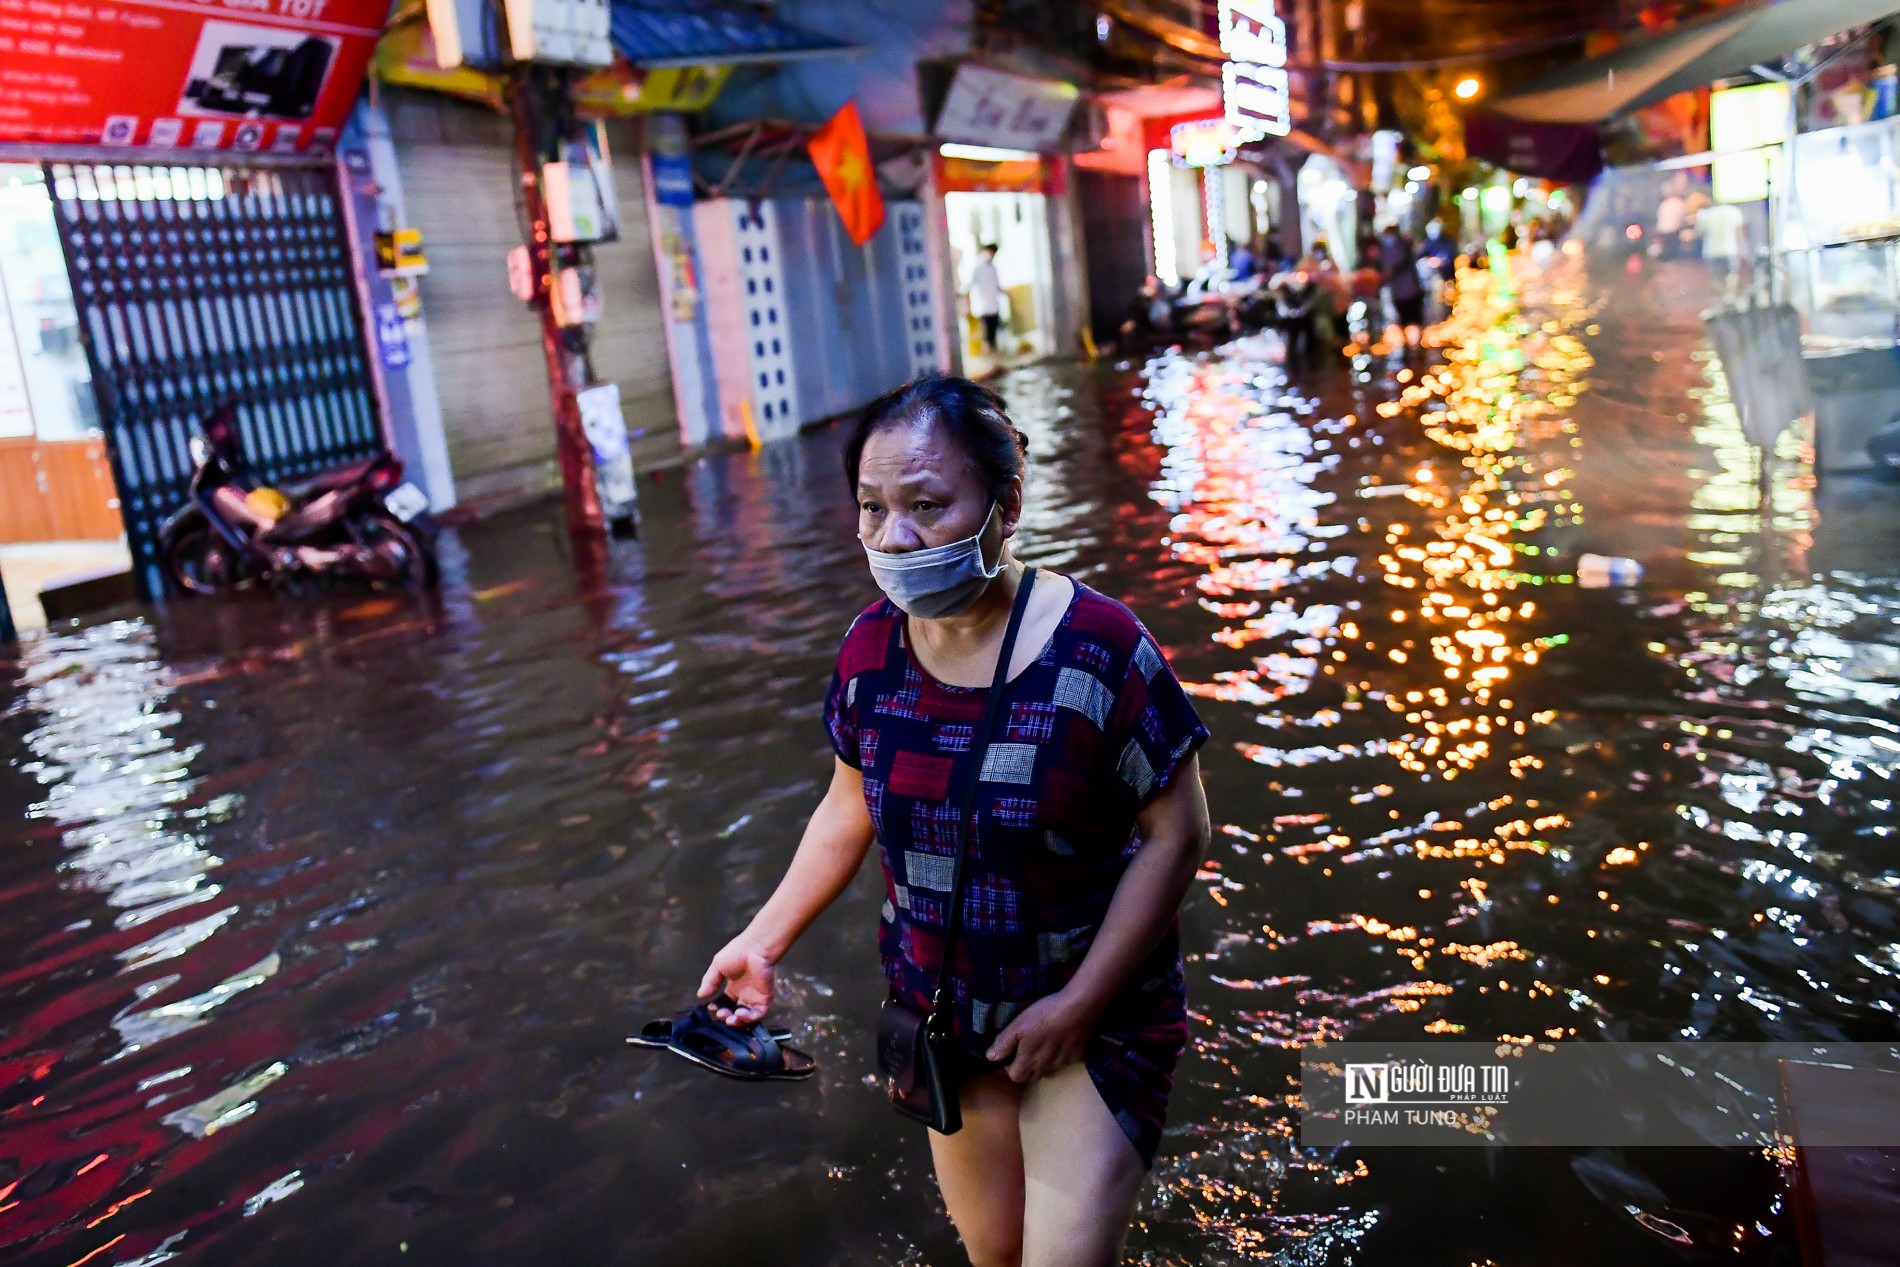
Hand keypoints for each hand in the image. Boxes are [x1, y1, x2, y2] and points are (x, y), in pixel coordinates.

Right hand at [697, 937, 776, 1025]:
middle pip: (735, 1014)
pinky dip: (748, 1019)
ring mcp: (755, 998)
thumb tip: (700, 995)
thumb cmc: (736, 954)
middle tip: (721, 1015)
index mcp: (734, 988)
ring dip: (737, 1022)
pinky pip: (758, 1014)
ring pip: (746, 1018)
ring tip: (730, 1018)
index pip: (726, 1004)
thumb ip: (710, 981)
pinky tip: (739, 1014)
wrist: (754, 949)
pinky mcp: (764, 999)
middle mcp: (744, 995)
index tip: (711, 1008)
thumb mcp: (717, 966)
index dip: (718, 1009)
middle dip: (727, 1018)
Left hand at [984, 990, 1101, 1082]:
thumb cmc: (1044, 1015)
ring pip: (1049, 1071)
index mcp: (1029, 1063)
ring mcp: (1063, 1064)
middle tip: (1027, 1048)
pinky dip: (1060, 1056)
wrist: (1079, 1008)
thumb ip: (1003, 1043)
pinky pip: (1065, 1062)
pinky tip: (1062, 1041)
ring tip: (1044, 1044)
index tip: (1012, 1053)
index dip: (1010, 1066)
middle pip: (1032, 1076)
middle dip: (1027, 1067)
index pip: (1015, 1076)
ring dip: (1043, 1063)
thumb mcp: (1018, 1025)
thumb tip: (990, 1058)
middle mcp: (1045, 1069)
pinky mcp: (1077, 1057)